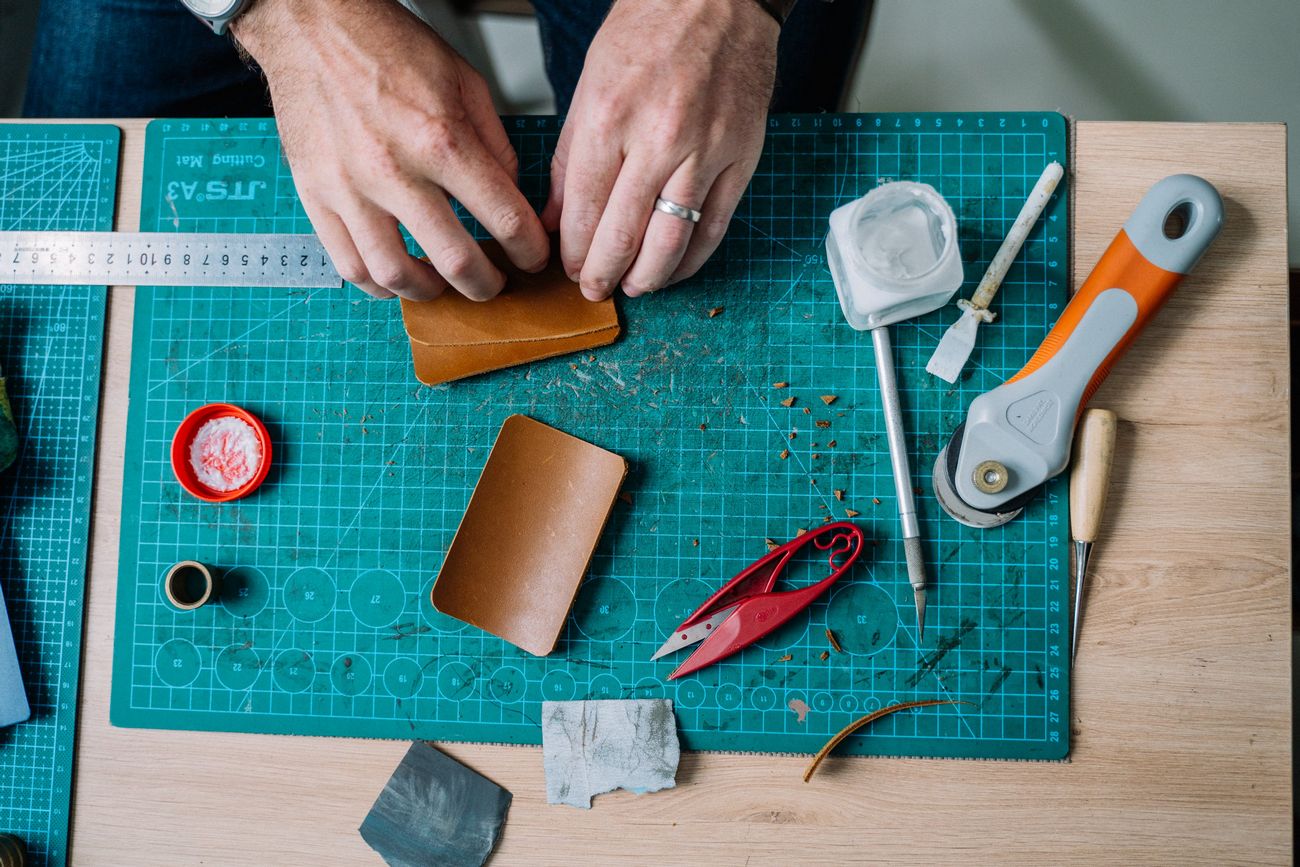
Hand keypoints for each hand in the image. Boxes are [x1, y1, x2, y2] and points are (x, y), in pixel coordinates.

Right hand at [232, 0, 548, 299]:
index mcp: (440, 138)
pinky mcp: (316, 196)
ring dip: (431, 292)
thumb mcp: (465, 82)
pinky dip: (378, 284)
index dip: (528, 250)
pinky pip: (349, 264)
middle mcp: (394, 170)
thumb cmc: (387, 46)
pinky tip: (397, 277)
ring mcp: (350, 188)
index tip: (533, 258)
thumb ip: (494, 145)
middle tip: (495, 284)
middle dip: (487, 284)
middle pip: (456, 261)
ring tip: (444, 285)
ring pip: (397, 275)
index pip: (504, 218)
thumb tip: (510, 195)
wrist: (312, 24)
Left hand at [541, 0, 777, 300]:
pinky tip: (673, 270)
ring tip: (631, 287)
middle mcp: (658, 137)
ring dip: (646, 279)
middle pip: (623, 235)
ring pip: (670, 243)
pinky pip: (714, 229)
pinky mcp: (742, 159)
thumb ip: (568, 160)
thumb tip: (554, 220)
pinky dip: (691, 261)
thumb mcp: (590, 87)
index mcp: (609, 116)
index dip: (572, 251)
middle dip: (602, 274)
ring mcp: (705, 151)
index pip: (581, 210)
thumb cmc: (650, 32)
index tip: (569, 268)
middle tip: (593, 289)